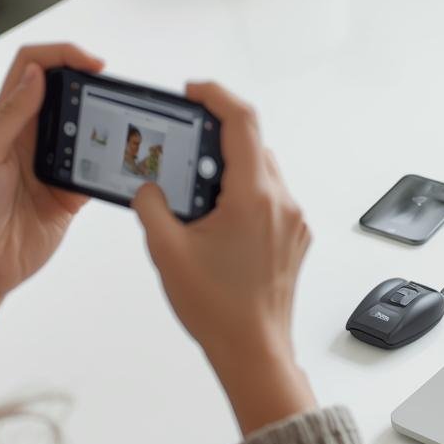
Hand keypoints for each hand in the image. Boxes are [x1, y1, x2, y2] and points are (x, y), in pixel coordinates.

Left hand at [0, 43, 103, 297]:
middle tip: (113, 93)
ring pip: (87, 131)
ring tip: (119, 129)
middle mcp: (30, 137)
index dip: (62, 55)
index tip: (92, 64)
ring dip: (104, 126)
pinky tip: (117, 165)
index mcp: (5, 120)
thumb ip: (11, 115)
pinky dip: (109, 166)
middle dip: (91, 87)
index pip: (34, 68)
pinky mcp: (69, 195)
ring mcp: (52, 165)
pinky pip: (96, 172)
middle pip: (67, 95)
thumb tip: (37, 73)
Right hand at [131, 82, 315, 435]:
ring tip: (195, 187)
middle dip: (217, 137)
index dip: (216, 96)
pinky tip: (216, 218)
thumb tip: (148, 187)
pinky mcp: (295, 239)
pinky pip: (271, 199)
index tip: (193, 92)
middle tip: (183, 143)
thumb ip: (151, 205)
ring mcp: (293, 222)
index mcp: (254, 196)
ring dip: (230, 168)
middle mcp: (282, 203)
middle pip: (254, 145)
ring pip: (264, 172)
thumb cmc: (217, 309)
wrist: (254, 352)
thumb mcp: (166, 251)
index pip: (242, 121)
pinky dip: (244, 194)